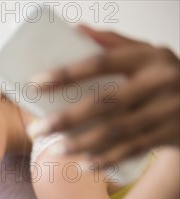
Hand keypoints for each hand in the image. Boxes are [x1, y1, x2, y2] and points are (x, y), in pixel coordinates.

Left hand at [36, 26, 178, 163]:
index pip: (101, 62)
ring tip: (55, 149)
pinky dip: (106, 159)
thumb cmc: (162, 76)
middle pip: (104, 103)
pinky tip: (84, 164)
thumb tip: (77, 31)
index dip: (67, 74)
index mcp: (148, 57)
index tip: (36, 83)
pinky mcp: (169, 134)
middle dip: (66, 119)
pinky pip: (131, 149)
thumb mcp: (147, 54)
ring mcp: (166, 110)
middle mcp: (159, 82)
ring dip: (82, 143)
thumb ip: (114, 44)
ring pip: (116, 131)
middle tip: (37, 129)